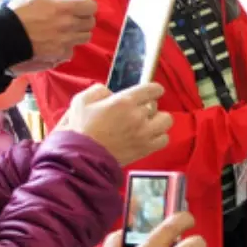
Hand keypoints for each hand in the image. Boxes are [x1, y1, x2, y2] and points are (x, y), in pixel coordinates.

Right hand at [8, 0, 97, 66]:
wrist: (7, 34)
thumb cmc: (21, 10)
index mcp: (65, 7)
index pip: (92, 6)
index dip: (87, 4)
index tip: (78, 4)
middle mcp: (69, 24)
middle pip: (91, 22)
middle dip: (84, 17)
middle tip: (71, 16)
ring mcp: (65, 40)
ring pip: (85, 36)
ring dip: (79, 32)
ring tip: (65, 28)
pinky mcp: (60, 53)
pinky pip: (73, 49)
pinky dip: (68, 46)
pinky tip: (58, 40)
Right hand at [55, 83, 172, 165]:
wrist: (82, 158)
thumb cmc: (80, 129)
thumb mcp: (81, 101)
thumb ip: (99, 90)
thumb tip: (110, 92)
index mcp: (124, 101)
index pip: (152, 89)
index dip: (153, 89)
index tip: (151, 92)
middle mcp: (138, 116)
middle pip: (157, 105)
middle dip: (149, 105)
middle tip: (139, 111)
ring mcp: (144, 134)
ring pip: (166, 121)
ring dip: (158, 120)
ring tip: (147, 124)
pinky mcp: (145, 149)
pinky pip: (164, 140)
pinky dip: (159, 137)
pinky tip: (148, 137)